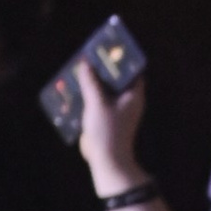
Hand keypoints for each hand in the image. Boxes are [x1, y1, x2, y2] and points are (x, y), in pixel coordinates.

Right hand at [75, 54, 149, 193]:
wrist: (107, 160)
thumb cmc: (107, 130)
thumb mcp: (97, 103)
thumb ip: (91, 83)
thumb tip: (85, 64)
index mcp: (134, 95)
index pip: (133, 71)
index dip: (121, 60)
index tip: (108, 50)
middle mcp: (128, 101)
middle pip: (117, 80)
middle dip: (103, 70)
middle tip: (89, 58)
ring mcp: (118, 111)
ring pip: (106, 91)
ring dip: (94, 83)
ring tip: (80, 71)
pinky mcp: (107, 119)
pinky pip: (99, 102)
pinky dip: (90, 96)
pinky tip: (76, 90)